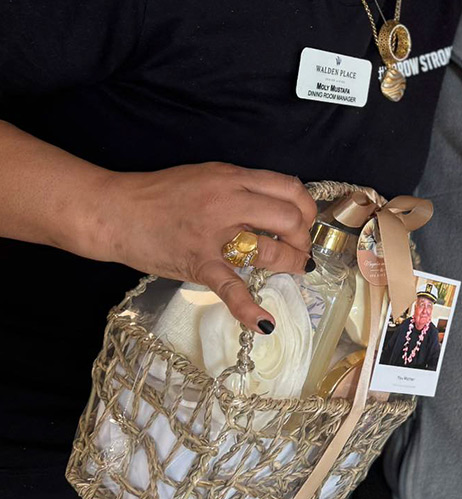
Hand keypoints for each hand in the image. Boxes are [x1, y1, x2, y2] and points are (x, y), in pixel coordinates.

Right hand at [97, 163, 316, 332]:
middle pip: (287, 219)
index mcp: (232, 179)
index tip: (306, 220)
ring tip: (296, 268)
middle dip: (303, 237)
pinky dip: (248, 308)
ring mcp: (214, 235)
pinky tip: (265, 322)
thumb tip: (276, 203)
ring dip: (290, 263)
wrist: (117, 211)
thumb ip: (240, 186)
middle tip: (301, 247)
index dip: (306, 207)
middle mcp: (228, 203)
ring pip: (268, 250)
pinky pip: (229, 287)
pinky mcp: (198, 264)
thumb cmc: (160, 193)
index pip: (288, 188)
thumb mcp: (208, 176)